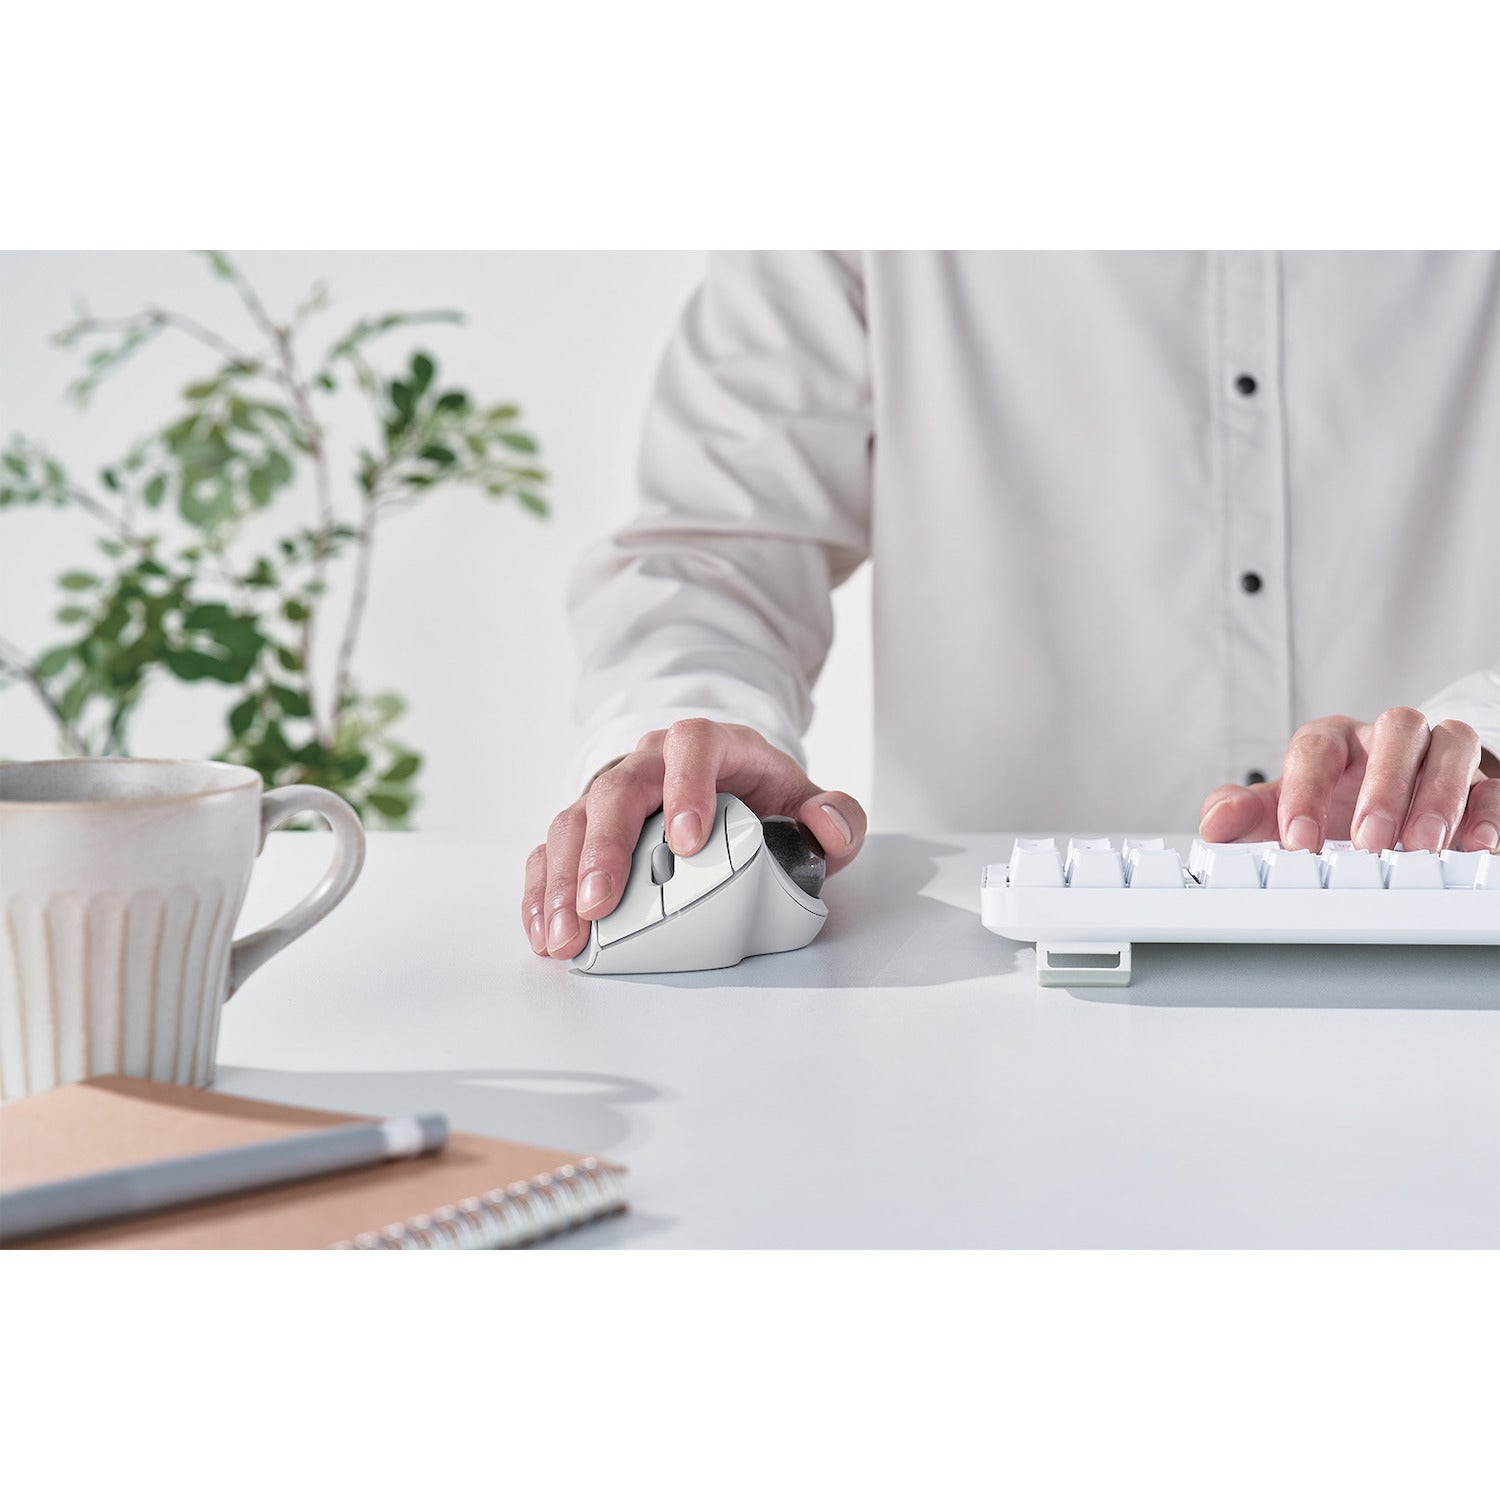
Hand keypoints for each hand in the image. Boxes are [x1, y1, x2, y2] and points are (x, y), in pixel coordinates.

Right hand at [523, 719, 867, 959]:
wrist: (723, 783)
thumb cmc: (759, 797)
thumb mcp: (806, 801)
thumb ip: (836, 816)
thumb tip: (828, 829)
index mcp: (707, 747)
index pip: (692, 746)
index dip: (687, 787)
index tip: (687, 841)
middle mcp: (649, 763)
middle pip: (617, 789)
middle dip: (605, 849)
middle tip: (601, 903)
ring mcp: (610, 792)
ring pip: (574, 820)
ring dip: (564, 879)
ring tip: (566, 932)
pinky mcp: (584, 826)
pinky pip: (552, 850)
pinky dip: (543, 890)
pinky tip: (546, 928)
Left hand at [1198, 709, 1499, 852]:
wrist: (1387, 804)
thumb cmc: (1332, 802)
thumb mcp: (1282, 808)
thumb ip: (1244, 814)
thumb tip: (1214, 826)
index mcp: (1333, 740)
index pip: (1316, 749)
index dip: (1305, 793)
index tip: (1298, 843)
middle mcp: (1388, 738)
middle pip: (1395, 731)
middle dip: (1383, 786)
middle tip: (1369, 841)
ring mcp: (1438, 756)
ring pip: (1449, 747)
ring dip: (1439, 796)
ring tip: (1422, 846)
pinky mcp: (1479, 783)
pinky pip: (1493, 787)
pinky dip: (1487, 814)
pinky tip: (1477, 846)